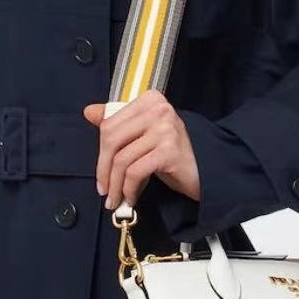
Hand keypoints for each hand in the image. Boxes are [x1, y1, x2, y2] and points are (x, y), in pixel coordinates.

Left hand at [82, 91, 200, 211]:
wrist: (208, 170)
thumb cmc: (173, 154)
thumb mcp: (144, 134)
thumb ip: (119, 122)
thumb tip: (89, 111)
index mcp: (150, 100)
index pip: (110, 124)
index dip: (101, 152)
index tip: (102, 173)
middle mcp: (159, 109)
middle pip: (112, 139)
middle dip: (104, 170)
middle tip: (104, 191)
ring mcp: (165, 129)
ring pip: (122, 159)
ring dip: (116, 185)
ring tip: (117, 199)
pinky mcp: (169, 150)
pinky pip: (135, 172)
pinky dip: (129, 189)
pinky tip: (132, 198)